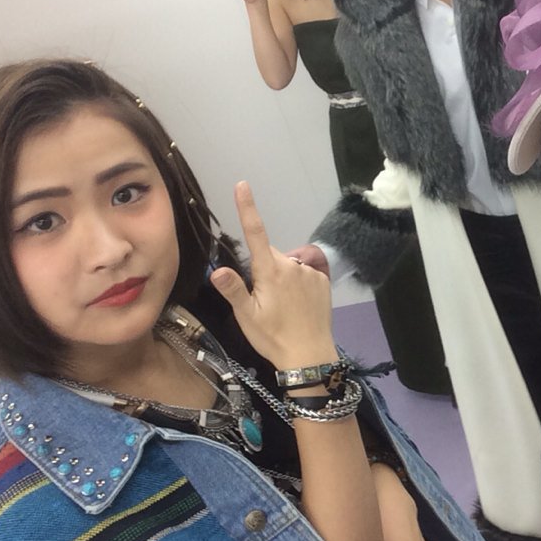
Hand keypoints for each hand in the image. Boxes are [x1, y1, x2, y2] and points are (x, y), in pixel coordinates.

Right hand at [211, 182, 335, 368]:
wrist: (310, 356)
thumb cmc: (273, 337)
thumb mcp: (247, 316)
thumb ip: (233, 290)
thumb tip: (217, 270)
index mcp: (270, 271)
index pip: (255, 232)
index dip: (247, 207)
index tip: (243, 184)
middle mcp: (292, 265)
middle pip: (269, 256)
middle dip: (262, 269)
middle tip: (262, 300)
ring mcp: (310, 272)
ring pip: (286, 267)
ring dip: (281, 279)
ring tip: (282, 308)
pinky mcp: (323, 281)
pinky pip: (303, 275)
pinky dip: (297, 285)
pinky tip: (298, 306)